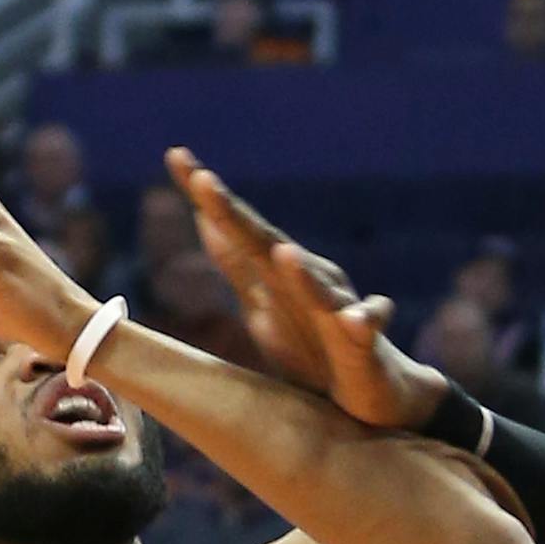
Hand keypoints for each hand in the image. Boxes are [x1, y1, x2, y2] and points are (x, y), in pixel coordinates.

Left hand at [164, 148, 445, 430]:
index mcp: (278, 272)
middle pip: (266, 244)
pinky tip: (355, 321)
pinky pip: (367, 330)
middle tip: (204, 181)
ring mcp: (337, 309)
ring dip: (300, 270)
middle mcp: (308, 279)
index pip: (237, 228)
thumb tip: (204, 219)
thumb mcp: (262, 301)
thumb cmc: (310, 345)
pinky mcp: (365, 344)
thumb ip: (236, 262)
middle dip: (236, 215)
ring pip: (318, 285)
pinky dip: (364, 320)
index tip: (175, 156)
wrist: (369, 388)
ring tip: (281, 253)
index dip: (207, 197)